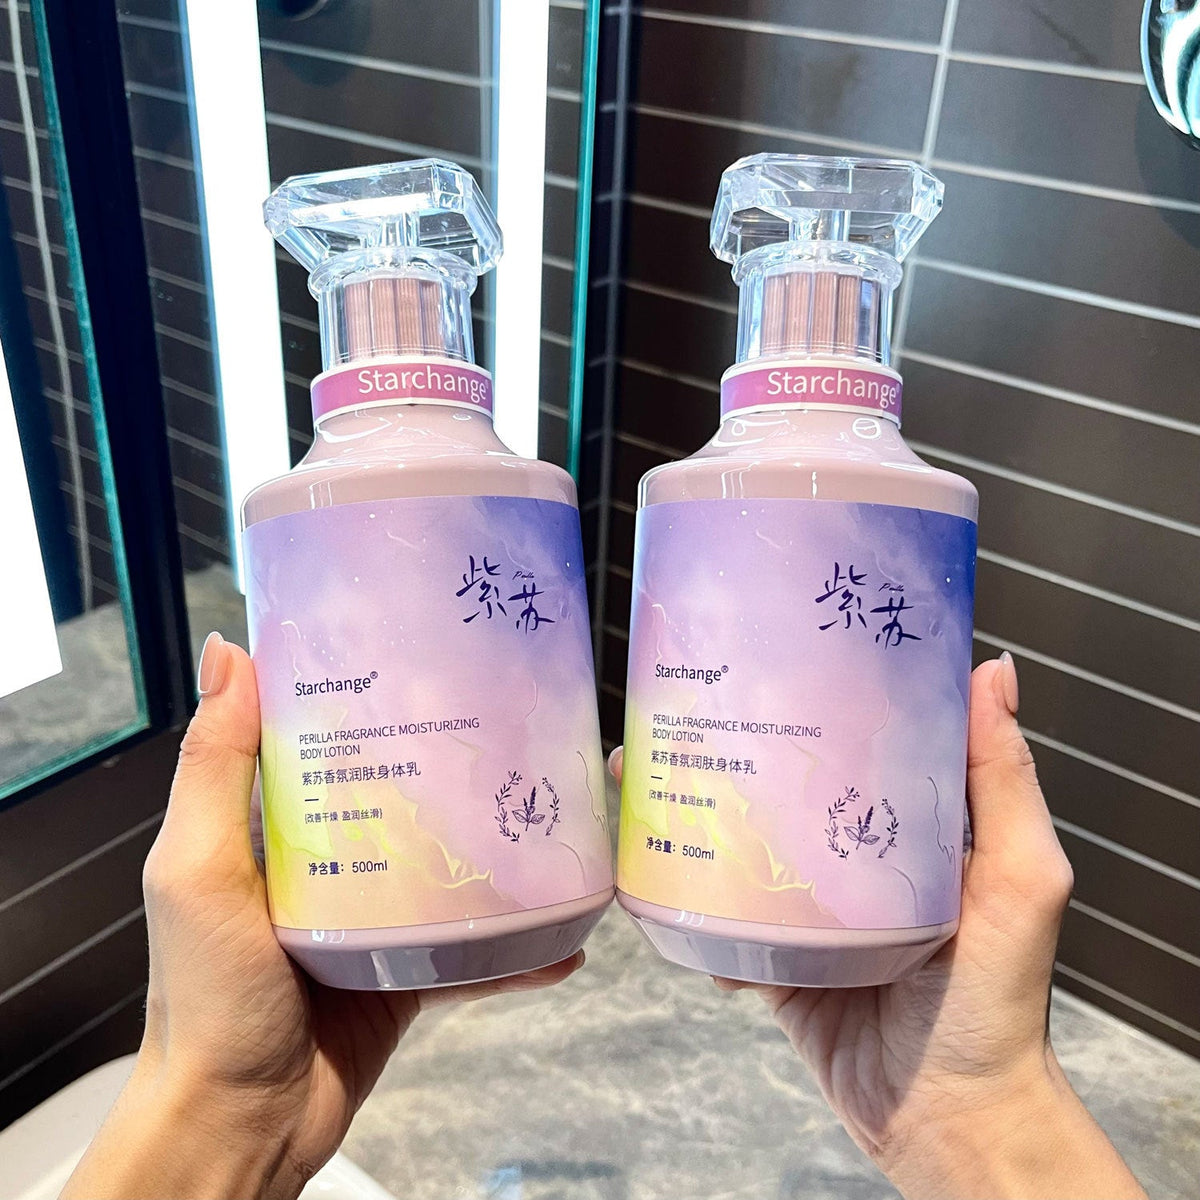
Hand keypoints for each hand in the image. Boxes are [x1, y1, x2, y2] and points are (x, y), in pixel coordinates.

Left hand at [63, 632, 582, 1199]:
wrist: (241, 1124)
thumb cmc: (208, 994)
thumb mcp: (198, 870)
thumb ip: (214, 768)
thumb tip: (229, 649)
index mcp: (278, 826)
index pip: (329, 737)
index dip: (369, 691)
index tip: (424, 643)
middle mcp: (331, 861)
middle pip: (403, 794)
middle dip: (455, 759)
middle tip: (520, 717)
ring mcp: (375, 918)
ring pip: (450, 867)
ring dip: (503, 847)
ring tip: (562, 810)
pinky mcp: (410, 974)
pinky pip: (475, 951)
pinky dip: (520, 948)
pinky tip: (569, 934)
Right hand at [610, 655, 1145, 1199]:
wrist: (946, 1120)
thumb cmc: (996, 999)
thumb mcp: (1020, 880)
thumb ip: (1006, 784)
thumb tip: (995, 671)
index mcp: (911, 827)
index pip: (863, 740)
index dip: (824, 692)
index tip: (777, 646)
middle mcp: (856, 859)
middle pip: (787, 786)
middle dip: (736, 745)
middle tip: (684, 703)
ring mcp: (810, 909)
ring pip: (743, 846)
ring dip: (695, 814)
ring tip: (645, 773)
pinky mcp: (774, 960)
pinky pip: (721, 921)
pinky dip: (687, 903)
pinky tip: (653, 869)